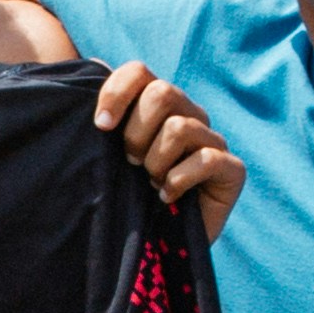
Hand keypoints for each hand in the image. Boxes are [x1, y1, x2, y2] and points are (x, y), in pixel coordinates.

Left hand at [91, 62, 241, 229]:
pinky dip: (178, 182)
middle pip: (162, 93)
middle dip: (136, 133)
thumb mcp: (99, 156)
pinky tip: (167, 198)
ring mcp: (212, 141)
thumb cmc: (120, 197)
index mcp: (156, 106)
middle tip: (130, 163)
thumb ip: (97, 117)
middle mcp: (188, 115)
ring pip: (180, 128)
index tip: (100, 126)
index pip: (139, 71)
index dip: (116, 93)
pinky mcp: (232, 169)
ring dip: (155, 163)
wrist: (147, 246)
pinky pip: (206, 159)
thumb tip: (82, 66)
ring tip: (150, 182)